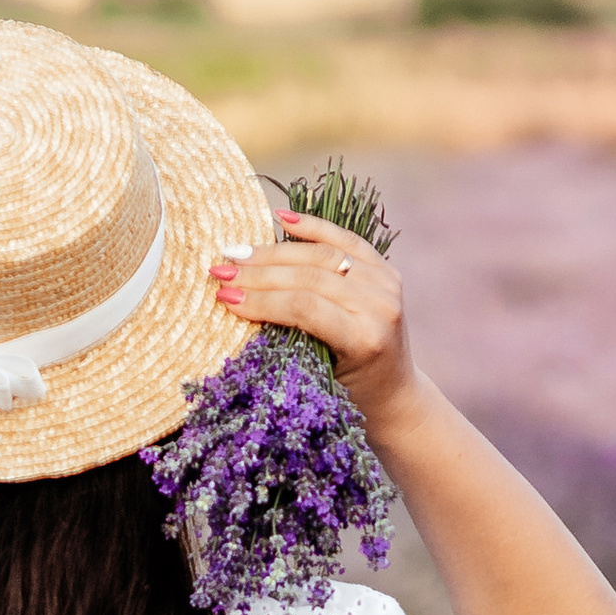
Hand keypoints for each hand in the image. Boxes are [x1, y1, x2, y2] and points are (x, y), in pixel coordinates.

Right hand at [209, 212, 421, 432]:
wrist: (394, 393)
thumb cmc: (350, 396)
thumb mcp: (318, 377)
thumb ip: (289, 340)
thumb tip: (237, 303)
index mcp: (365, 339)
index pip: (304, 307)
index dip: (262, 299)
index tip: (225, 297)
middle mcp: (380, 306)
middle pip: (310, 276)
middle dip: (260, 273)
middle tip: (221, 271)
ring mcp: (386, 284)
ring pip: (322, 255)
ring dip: (274, 253)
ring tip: (237, 254)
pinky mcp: (385, 270)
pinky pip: (345, 240)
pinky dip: (313, 227)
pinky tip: (281, 218)